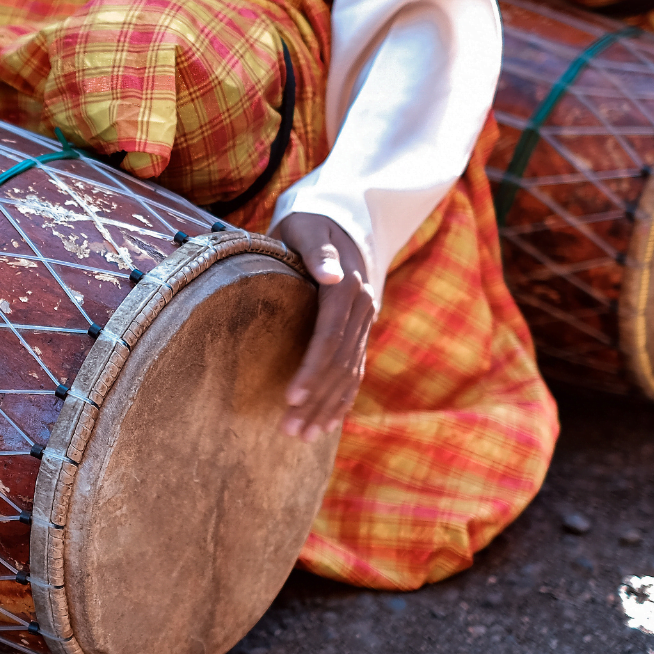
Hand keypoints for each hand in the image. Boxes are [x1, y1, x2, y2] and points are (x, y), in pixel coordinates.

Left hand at [273, 213, 374, 442]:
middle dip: (315, 399)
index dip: (312, 368)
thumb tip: (333, 276)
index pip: (329, 336)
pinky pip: (354, 369)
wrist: (341, 218)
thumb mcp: (308, 228)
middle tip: (290, 430)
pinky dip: (342, 398)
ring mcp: (364, 322)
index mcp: (347, 288)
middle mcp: (362, 308)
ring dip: (327, 407)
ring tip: (301, 436)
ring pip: (349, 372)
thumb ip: (317, 251)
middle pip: (339, 363)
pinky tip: (327, 423)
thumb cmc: (312, 223)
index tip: (290, 396)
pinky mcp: (359, 331)